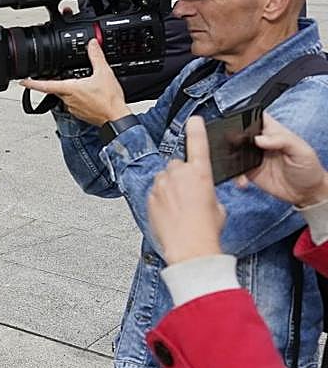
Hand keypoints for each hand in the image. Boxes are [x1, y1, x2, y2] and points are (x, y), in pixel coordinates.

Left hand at [21, 39, 129, 125]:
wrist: (116, 118)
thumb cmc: (109, 100)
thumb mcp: (104, 73)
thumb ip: (96, 57)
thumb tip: (92, 44)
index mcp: (70, 89)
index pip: (45, 85)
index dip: (32, 83)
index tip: (22, 81)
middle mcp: (68, 100)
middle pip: (55, 90)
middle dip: (54, 83)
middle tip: (54, 76)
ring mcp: (73, 108)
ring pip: (65, 96)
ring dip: (68, 90)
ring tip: (79, 84)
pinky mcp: (80, 113)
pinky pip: (74, 103)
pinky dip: (77, 98)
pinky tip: (87, 95)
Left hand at [148, 116, 225, 263]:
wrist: (189, 248)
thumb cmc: (206, 229)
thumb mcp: (216, 206)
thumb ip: (206, 191)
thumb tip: (199, 193)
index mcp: (201, 174)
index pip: (198, 144)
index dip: (196, 130)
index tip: (195, 120)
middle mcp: (179, 175)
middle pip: (178, 165)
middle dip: (181, 175)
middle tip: (188, 194)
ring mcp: (162, 185)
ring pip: (164, 178)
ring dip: (169, 186)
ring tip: (179, 207)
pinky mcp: (150, 197)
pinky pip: (155, 192)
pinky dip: (160, 199)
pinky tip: (169, 213)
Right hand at [241, 113, 327, 206]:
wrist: (306, 193)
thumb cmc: (308, 168)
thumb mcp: (302, 151)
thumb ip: (283, 141)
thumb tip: (259, 139)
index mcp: (273, 132)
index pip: (256, 118)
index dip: (246, 118)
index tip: (241, 127)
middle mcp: (261, 143)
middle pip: (240, 134)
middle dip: (232, 140)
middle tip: (236, 149)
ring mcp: (253, 157)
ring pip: (234, 152)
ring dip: (231, 158)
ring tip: (239, 167)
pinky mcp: (249, 171)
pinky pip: (236, 171)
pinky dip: (235, 176)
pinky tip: (243, 181)